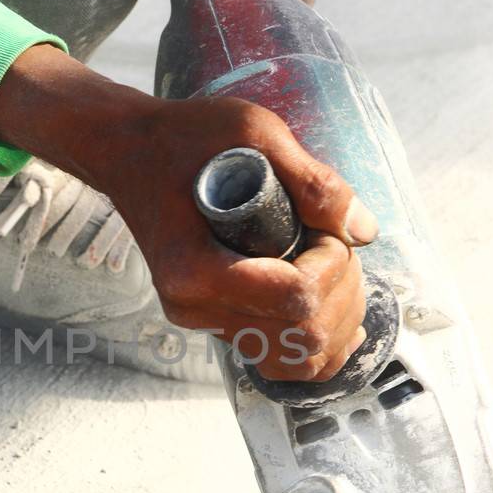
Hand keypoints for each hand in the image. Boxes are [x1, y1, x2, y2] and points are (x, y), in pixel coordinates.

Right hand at [0, 46, 375, 380]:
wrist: (130, 153)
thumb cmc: (185, 137)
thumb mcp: (254, 133)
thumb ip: (313, 181)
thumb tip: (363, 232)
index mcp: (194, 269)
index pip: (295, 299)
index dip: (333, 265)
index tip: (327, 227)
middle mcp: (194, 308)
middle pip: (304, 337)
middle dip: (343, 291)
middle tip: (335, 242)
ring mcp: (203, 320)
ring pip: (297, 359)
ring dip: (338, 319)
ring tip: (336, 270)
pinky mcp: (214, 322)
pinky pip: (278, 358)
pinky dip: (320, 342)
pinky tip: (337, 308)